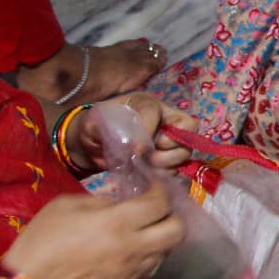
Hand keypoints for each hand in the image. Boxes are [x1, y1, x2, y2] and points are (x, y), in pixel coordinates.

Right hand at [0, 189, 185, 278]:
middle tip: (157, 211)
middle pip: (178, 231)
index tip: (154, 187)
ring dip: (161, 237)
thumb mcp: (65, 206)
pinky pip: (151, 267)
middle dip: (173, 216)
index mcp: (117, 222)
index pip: (159, 203)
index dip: (162, 191)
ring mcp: (134, 269)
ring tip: (145, 230)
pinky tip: (132, 249)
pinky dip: (148, 255)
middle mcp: (134, 247)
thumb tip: (119, 204)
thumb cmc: (42, 242)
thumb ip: (99, 201)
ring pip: (167, 250)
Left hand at [71, 93, 197, 173]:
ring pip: (184, 152)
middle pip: (186, 129)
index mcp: (145, 104)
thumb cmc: (94, 129)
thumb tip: (128, 143)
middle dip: (167, 146)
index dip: (147, 128)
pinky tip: (149, 173)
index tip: (135, 148)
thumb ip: (104, 129)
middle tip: (146, 156)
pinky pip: (178, 168)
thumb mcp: (92, 124)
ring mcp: (170, 141)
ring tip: (147, 165)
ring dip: (167, 162)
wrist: (92, 147)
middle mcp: (164, 120)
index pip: (154, 111)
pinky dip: (165, 174)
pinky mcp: (169, 160)